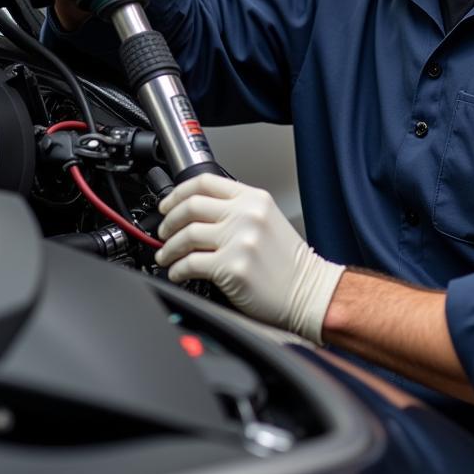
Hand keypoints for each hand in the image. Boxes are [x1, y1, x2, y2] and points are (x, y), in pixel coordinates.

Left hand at [155, 174, 344, 343]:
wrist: (309, 291)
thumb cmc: (288, 262)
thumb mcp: (267, 220)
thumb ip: (236, 210)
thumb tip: (195, 213)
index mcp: (254, 199)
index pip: (205, 182)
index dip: (178, 193)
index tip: (167, 205)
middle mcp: (247, 215)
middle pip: (190, 206)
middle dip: (168, 221)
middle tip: (163, 233)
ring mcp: (240, 240)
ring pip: (185, 235)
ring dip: (168, 248)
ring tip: (166, 256)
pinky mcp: (232, 267)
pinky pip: (189, 264)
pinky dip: (176, 270)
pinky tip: (178, 273)